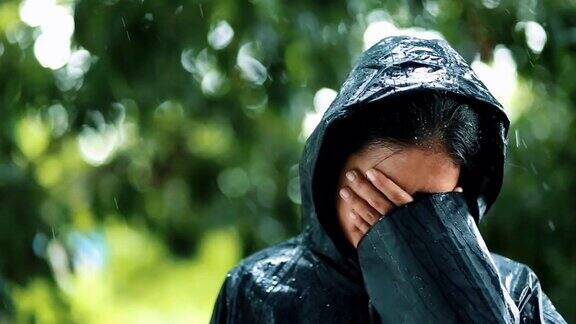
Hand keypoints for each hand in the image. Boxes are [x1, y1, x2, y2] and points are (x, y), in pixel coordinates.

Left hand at [338, 167, 462, 247]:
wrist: (436, 280)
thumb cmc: (444, 247)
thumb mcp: (449, 225)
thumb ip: (448, 206)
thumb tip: (460, 187)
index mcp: (416, 216)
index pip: (397, 196)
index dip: (384, 183)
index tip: (371, 171)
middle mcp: (400, 226)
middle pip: (378, 203)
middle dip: (363, 188)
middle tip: (350, 175)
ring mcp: (389, 238)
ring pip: (369, 216)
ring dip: (355, 203)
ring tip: (344, 191)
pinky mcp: (383, 249)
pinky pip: (368, 234)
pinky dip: (358, 223)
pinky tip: (350, 214)